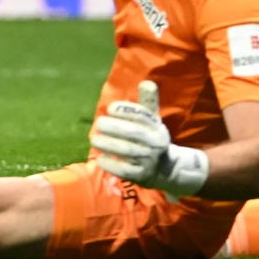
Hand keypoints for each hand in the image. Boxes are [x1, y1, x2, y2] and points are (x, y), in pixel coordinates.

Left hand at [90, 81, 208, 195]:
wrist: (164, 169)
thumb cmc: (150, 138)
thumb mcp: (152, 121)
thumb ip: (148, 102)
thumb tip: (146, 83)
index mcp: (157, 127)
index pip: (142, 116)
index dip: (126, 111)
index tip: (110, 109)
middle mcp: (155, 143)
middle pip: (134, 133)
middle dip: (114, 127)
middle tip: (98, 124)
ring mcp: (149, 160)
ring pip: (127, 151)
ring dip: (108, 144)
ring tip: (94, 139)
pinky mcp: (141, 175)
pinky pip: (125, 170)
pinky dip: (111, 164)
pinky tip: (100, 158)